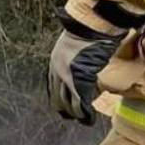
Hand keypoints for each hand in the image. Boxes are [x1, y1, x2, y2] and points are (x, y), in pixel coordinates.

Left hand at [47, 9, 123, 125]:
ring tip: (81, 119)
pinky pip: (80, 100)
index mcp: (54, 62)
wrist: (92, 24)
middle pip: (57, 96)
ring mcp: (66, 75)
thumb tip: (83, 63)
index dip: (58, 97)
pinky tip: (88, 118)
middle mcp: (56, 70)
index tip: (62, 106)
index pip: (52, 86)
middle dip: (64, 108)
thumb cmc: (89, 30)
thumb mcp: (74, 45)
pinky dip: (84, 112)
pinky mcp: (79, 79)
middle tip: (71, 116)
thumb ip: (75, 57)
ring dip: (75, 112)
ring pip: (68, 101)